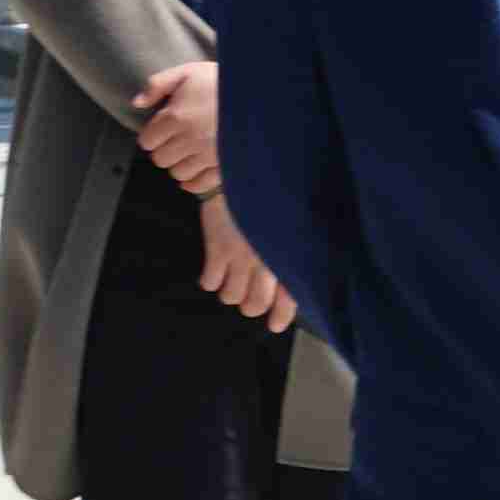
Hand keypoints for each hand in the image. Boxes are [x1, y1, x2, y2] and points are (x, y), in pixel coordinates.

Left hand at [136, 57, 222, 190]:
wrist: (259, 94)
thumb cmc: (221, 81)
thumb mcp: (187, 72)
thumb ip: (158, 84)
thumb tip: (137, 103)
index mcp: (176, 117)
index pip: (148, 141)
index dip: (152, 135)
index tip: (161, 129)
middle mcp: (190, 139)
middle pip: (161, 159)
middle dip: (164, 149)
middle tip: (175, 139)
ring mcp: (207, 155)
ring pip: (178, 173)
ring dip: (179, 163)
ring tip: (188, 151)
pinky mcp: (223, 166)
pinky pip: (199, 185)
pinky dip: (193, 181)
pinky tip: (196, 168)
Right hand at [197, 191, 297, 334]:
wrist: (240, 175)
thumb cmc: (266, 202)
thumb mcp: (286, 226)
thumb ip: (289, 253)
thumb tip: (288, 283)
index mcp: (286, 256)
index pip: (288, 298)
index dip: (280, 316)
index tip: (274, 325)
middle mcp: (266, 260)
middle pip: (254, 305)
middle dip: (249, 305)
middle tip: (246, 294)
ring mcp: (240, 255)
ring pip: (231, 297)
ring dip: (230, 292)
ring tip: (231, 280)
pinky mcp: (217, 247)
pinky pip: (211, 282)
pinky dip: (211, 281)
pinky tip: (214, 271)